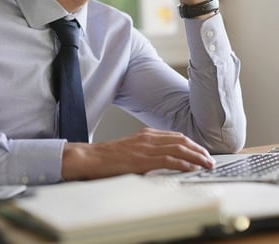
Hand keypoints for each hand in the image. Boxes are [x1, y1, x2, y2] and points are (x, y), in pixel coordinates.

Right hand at [61, 127, 214, 180]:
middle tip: (210, 159)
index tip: (202, 151)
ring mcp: (145, 147)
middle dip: (198, 150)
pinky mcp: (142, 159)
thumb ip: (147, 150)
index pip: (175, 136)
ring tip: (207, 164)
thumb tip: (163, 159)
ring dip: (196, 156)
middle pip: (181, 140)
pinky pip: (168, 159)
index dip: (192, 144)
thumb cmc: (109, 156)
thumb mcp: (131, 148)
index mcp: (146, 134)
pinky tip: (192, 167)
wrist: (93, 157)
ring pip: (178, 148)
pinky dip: (183, 163)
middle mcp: (148, 137)